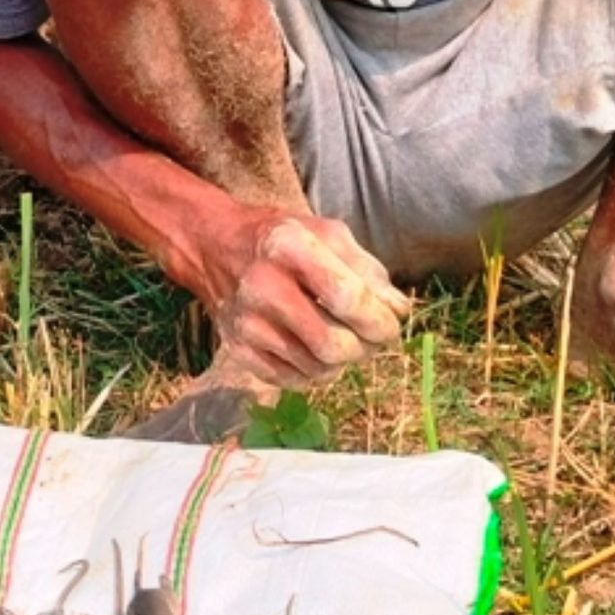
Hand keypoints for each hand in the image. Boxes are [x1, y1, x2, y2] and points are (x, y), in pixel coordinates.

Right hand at [185, 207, 410, 389]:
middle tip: (373, 339)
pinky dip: (317, 372)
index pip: (346, 298)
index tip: (392, 326)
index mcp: (287, 246)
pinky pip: (294, 381)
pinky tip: (317, 348)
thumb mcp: (327, 234)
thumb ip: (368, 270)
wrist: (216, 248)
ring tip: (346, 339)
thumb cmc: (282, 239)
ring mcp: (247, 323)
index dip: (379, 320)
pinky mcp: (238, 350)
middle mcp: (262, 286)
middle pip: (333, 344)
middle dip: (365, 348)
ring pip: (317, 369)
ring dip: (344, 362)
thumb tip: (399, 311)